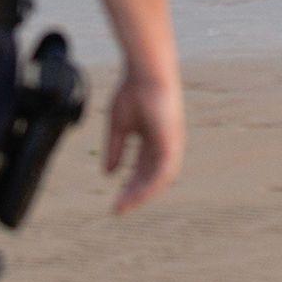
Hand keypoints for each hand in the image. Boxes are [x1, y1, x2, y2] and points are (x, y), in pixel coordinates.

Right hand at [102, 72, 184, 213]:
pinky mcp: (173, 142)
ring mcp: (171, 144)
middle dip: (133, 194)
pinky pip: (164, 171)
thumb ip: (115, 149)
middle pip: (150, 177)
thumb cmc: (133, 90)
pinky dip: (150, 185)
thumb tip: (109, 174)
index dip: (128, 185)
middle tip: (118, 209)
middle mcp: (164, 145)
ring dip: (141, 194)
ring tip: (124, 206)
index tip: (114, 200)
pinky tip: (137, 195)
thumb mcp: (119, 125)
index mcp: (152, 140)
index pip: (141, 170)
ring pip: (159, 179)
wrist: (146, 71)